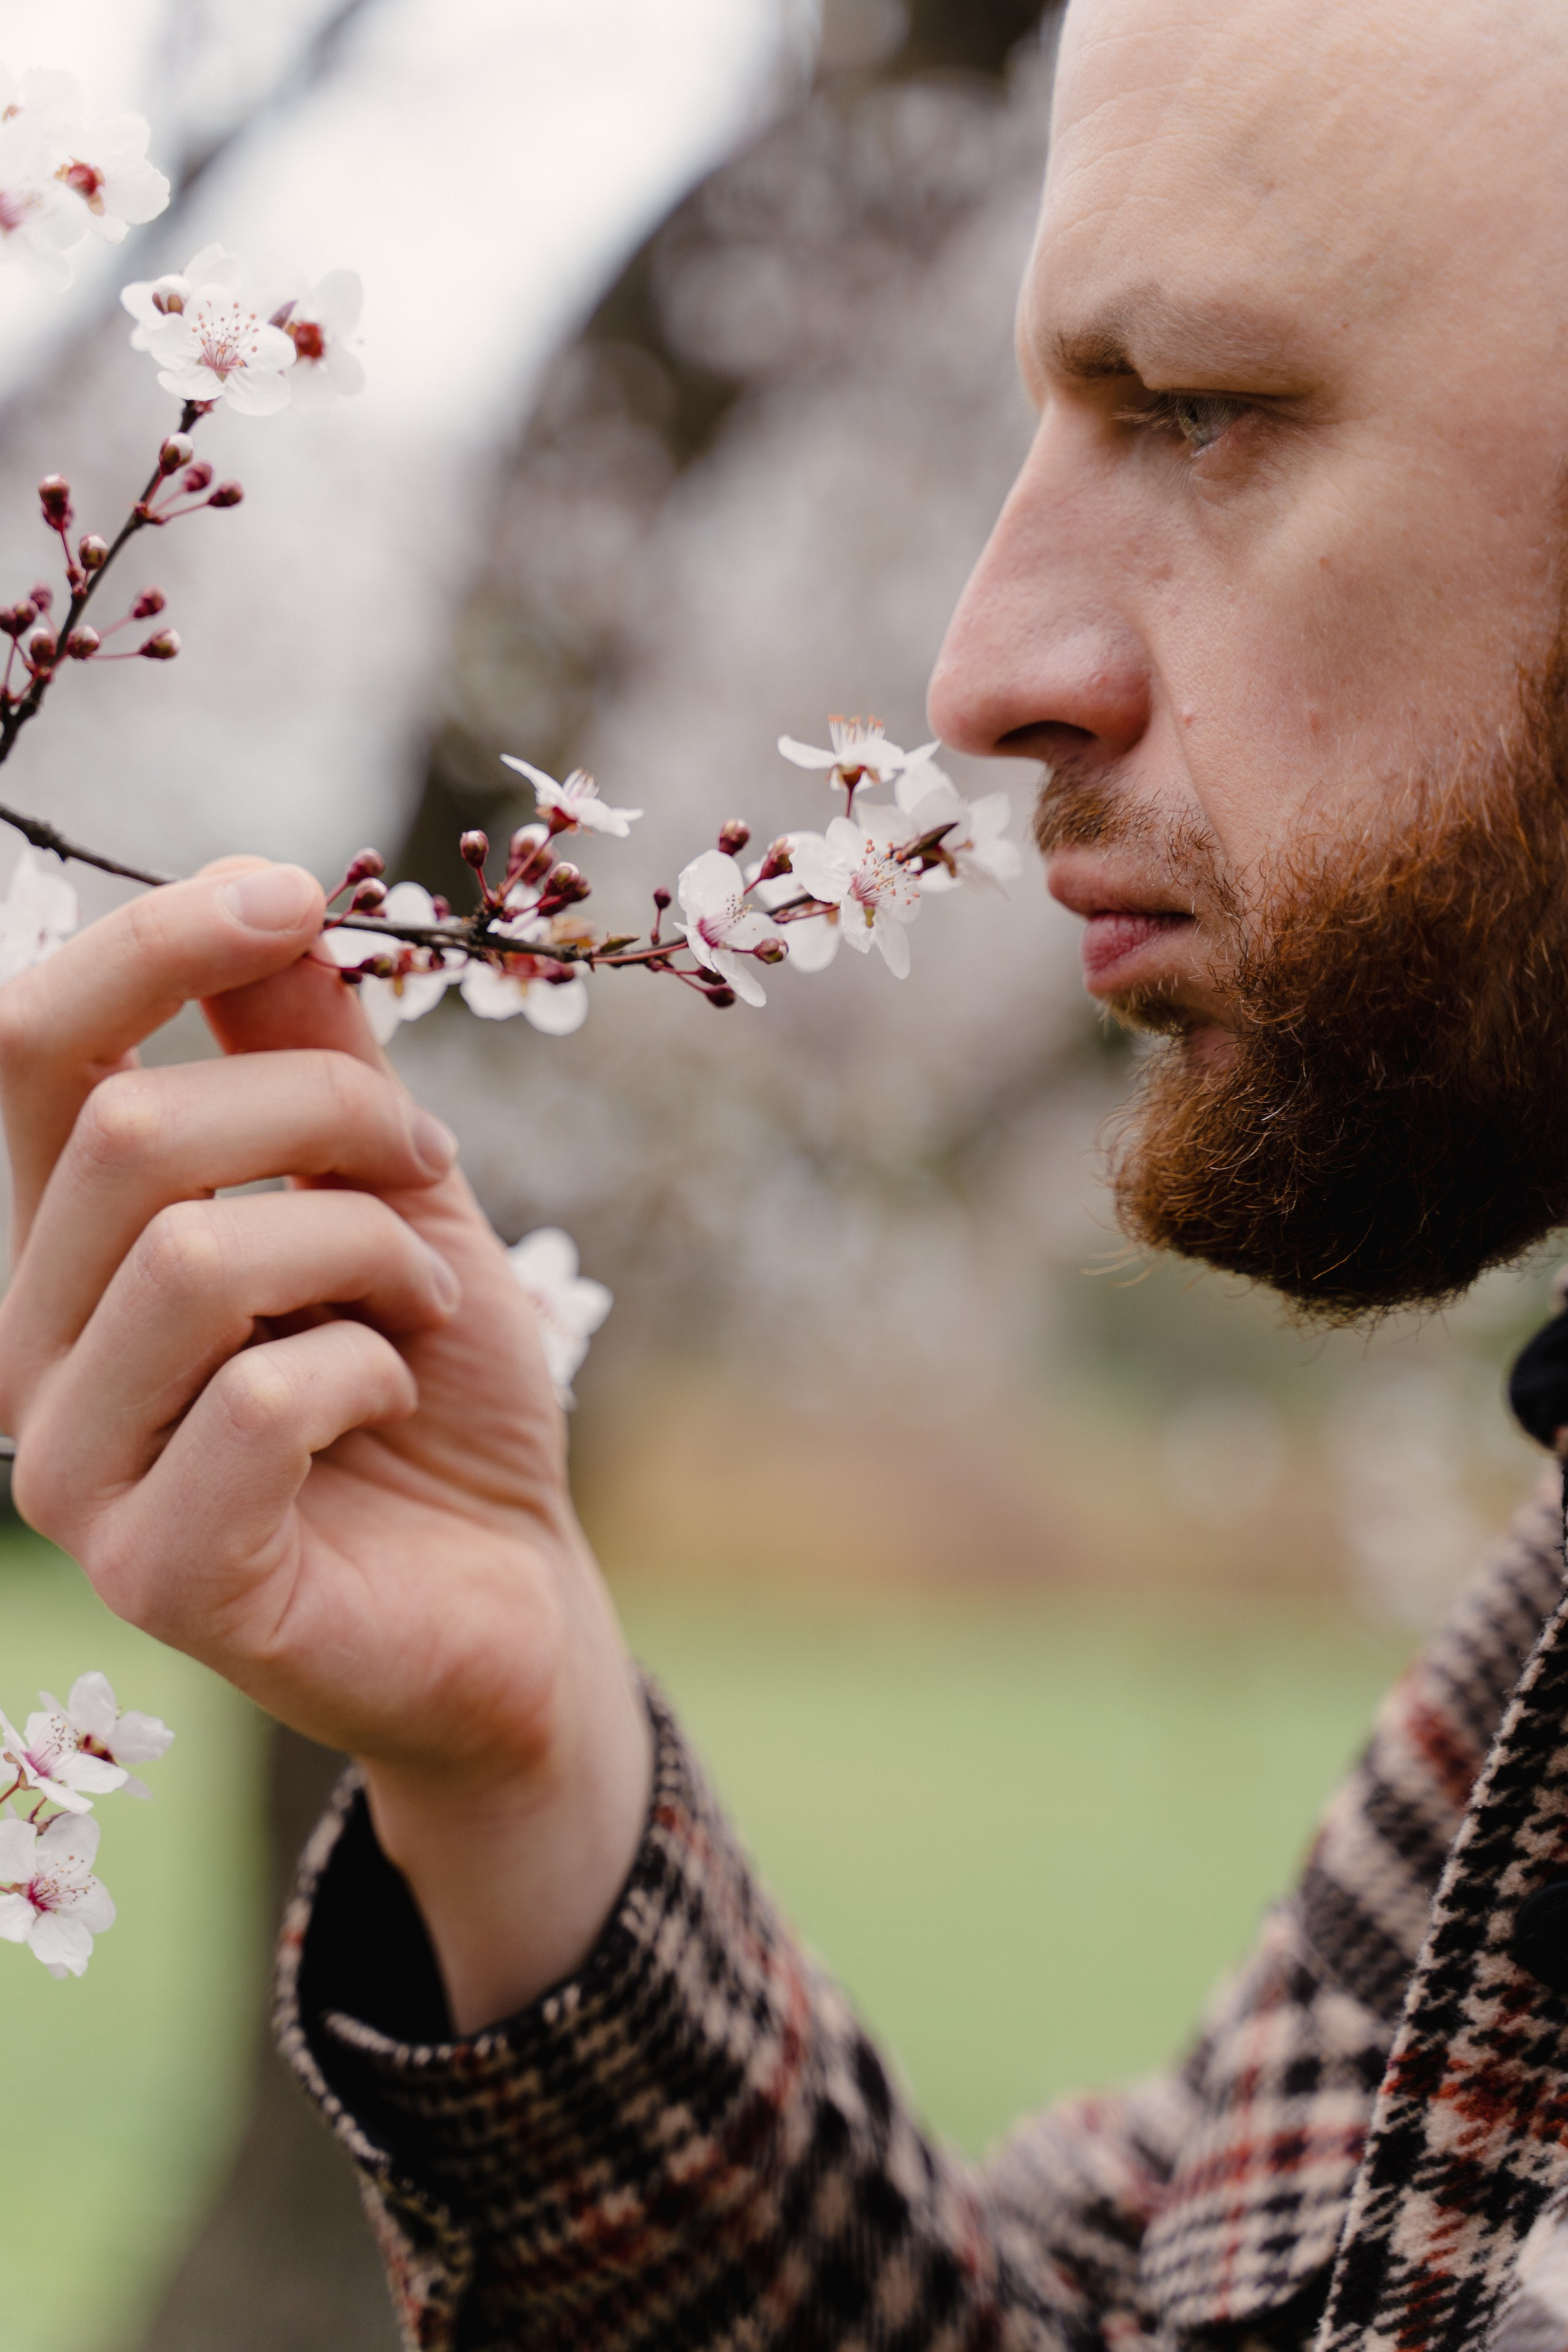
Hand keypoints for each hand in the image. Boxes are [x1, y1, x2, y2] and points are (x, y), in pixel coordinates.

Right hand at [0, 859, 651, 2029]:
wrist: (510, 1591)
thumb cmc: (435, 1389)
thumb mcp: (394, 1195)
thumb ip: (314, 1061)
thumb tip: (272, 906)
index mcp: (67, 1247)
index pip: (32, 1050)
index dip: (150, 943)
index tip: (290, 894)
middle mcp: (32, 1352)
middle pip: (132, 1135)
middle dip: (330, 1114)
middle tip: (428, 1170)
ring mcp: (74, 1475)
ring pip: (193, 1256)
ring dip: (365, 1248)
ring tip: (423, 1303)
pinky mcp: (158, 1575)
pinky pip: (261, 1398)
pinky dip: (373, 1365)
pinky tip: (397, 1398)